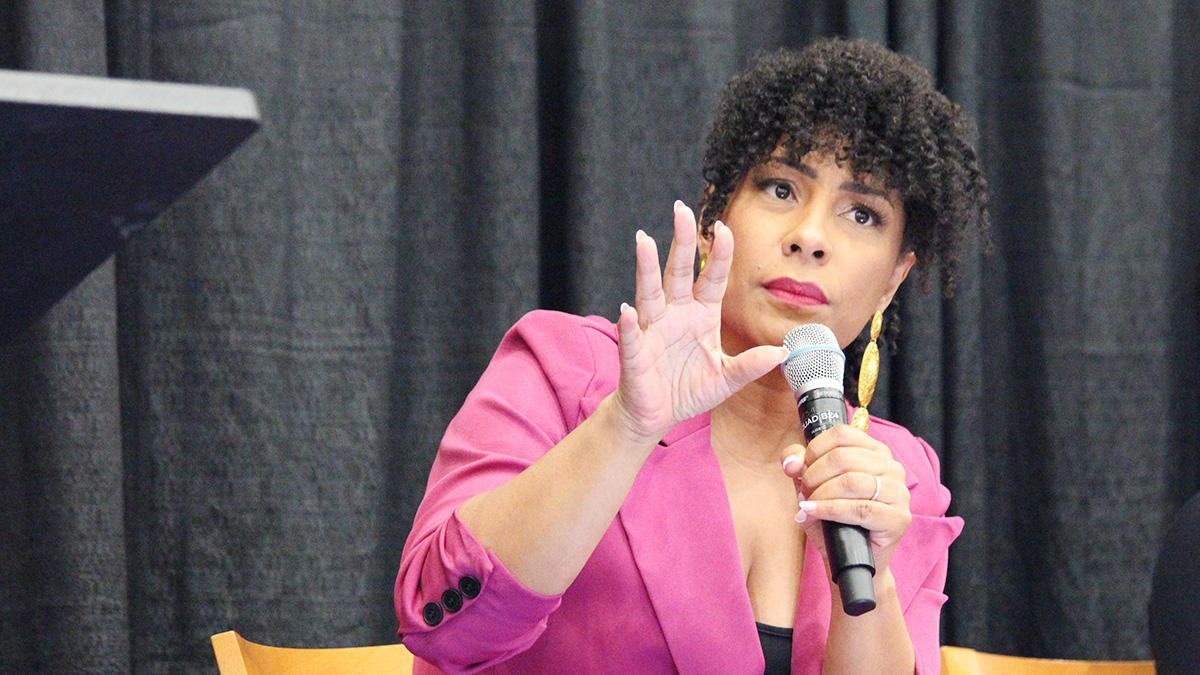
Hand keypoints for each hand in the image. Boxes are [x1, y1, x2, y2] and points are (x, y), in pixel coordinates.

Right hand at [611, 201, 787, 443]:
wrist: (656, 415)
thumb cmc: (688, 390)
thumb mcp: (727, 379)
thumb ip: (751, 365)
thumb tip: (782, 352)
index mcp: (701, 315)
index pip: (711, 277)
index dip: (718, 254)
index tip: (724, 227)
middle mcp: (675, 315)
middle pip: (678, 272)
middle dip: (680, 241)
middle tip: (680, 210)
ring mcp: (652, 330)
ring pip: (650, 293)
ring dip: (647, 268)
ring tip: (644, 241)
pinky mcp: (635, 352)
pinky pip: (631, 335)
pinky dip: (628, 324)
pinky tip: (627, 310)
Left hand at [781, 425, 911, 575]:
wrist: (849, 560)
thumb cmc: (833, 519)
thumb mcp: (812, 486)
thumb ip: (799, 466)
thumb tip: (791, 462)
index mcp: (874, 451)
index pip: (841, 433)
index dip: (815, 449)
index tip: (802, 468)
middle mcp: (891, 466)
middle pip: (842, 457)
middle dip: (814, 475)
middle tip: (805, 492)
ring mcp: (899, 492)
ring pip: (850, 481)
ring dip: (821, 494)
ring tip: (809, 505)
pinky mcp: (898, 518)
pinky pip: (858, 508)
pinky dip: (829, 510)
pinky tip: (815, 512)